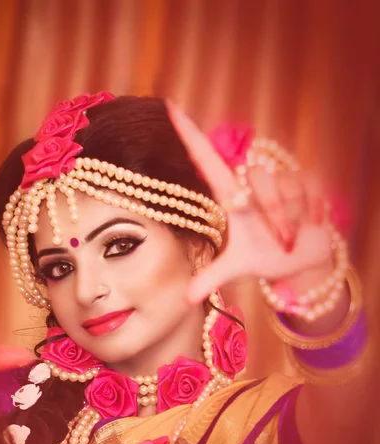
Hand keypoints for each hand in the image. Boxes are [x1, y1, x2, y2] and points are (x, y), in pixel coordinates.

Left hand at [166, 103, 333, 303]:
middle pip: (259, 179)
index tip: (169, 106)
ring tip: (292, 234)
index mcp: (230, 197)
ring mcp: (280, 179)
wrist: (301, 261)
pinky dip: (311, 214)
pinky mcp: (307, 180)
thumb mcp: (236, 269)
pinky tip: (310, 223)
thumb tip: (184, 300)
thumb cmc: (263, 258)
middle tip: (281, 240)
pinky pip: (310, 190)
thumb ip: (210, 279)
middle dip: (275, 215)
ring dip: (292, 218)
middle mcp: (252, 183)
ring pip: (286, 186)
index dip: (189, 134)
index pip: (205, 159)